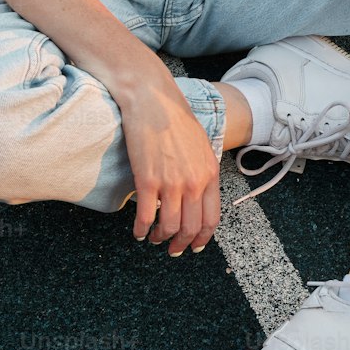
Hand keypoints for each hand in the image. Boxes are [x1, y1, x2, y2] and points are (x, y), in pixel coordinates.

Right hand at [118, 73, 221, 254]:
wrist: (153, 100)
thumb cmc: (175, 118)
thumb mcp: (200, 146)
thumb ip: (201, 171)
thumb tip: (196, 194)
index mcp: (210, 174)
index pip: (211, 219)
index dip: (202, 238)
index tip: (194, 246)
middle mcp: (194, 182)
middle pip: (191, 228)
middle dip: (181, 244)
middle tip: (173, 250)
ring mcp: (171, 183)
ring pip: (169, 227)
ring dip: (161, 238)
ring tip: (153, 239)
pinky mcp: (147, 180)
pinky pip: (145, 216)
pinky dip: (141, 230)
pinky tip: (137, 232)